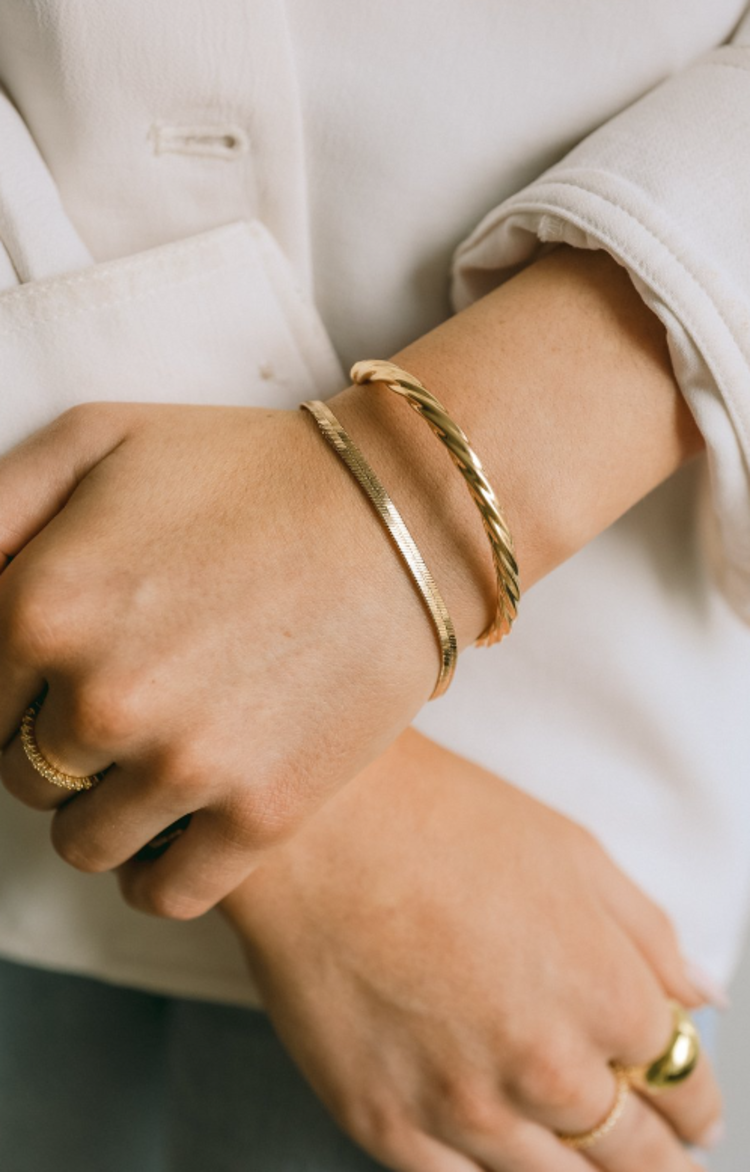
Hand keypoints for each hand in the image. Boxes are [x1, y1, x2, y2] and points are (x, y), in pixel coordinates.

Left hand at [0, 403, 439, 916]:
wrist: (402, 515)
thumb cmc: (244, 469)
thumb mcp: (95, 438)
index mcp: (43, 606)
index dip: (16, 692)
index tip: (63, 675)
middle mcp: (103, 698)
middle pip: (24, 776)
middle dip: (56, 746)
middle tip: (126, 703)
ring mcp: (187, 765)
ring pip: (84, 843)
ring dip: (104, 810)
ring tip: (155, 757)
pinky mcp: (263, 814)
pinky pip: (162, 894)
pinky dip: (154, 872)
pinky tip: (178, 822)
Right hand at [224, 730, 722, 1171]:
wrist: (318, 828)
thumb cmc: (440, 819)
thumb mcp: (570, 852)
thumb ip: (648, 934)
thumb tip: (698, 995)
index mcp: (603, 994)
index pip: (681, 1083)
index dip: (695, 1101)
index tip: (693, 1109)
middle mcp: (544, 1067)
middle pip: (631, 1152)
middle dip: (658, 1157)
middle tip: (666, 1161)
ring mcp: (462, 1106)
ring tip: (587, 1165)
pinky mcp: (387, 1124)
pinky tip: (500, 1160)